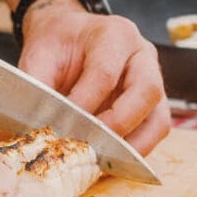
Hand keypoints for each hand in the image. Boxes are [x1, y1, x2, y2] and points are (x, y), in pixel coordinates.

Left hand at [17, 0, 170, 154]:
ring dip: (133, 146)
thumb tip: (37, 126)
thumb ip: (38, 87)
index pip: (105, 74)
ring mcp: (153, 79)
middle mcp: (142, 55)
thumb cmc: (57, 45)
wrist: (69, 37)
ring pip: (159, 119)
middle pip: (147, 92)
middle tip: (89, 145)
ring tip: (102, 161)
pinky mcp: (153, 104)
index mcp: (115, 35)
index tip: (62, 126)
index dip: (84, 104)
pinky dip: (134, 150)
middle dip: (118, 125)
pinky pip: (154, 131)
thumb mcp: (39, 56)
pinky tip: (109, 160)